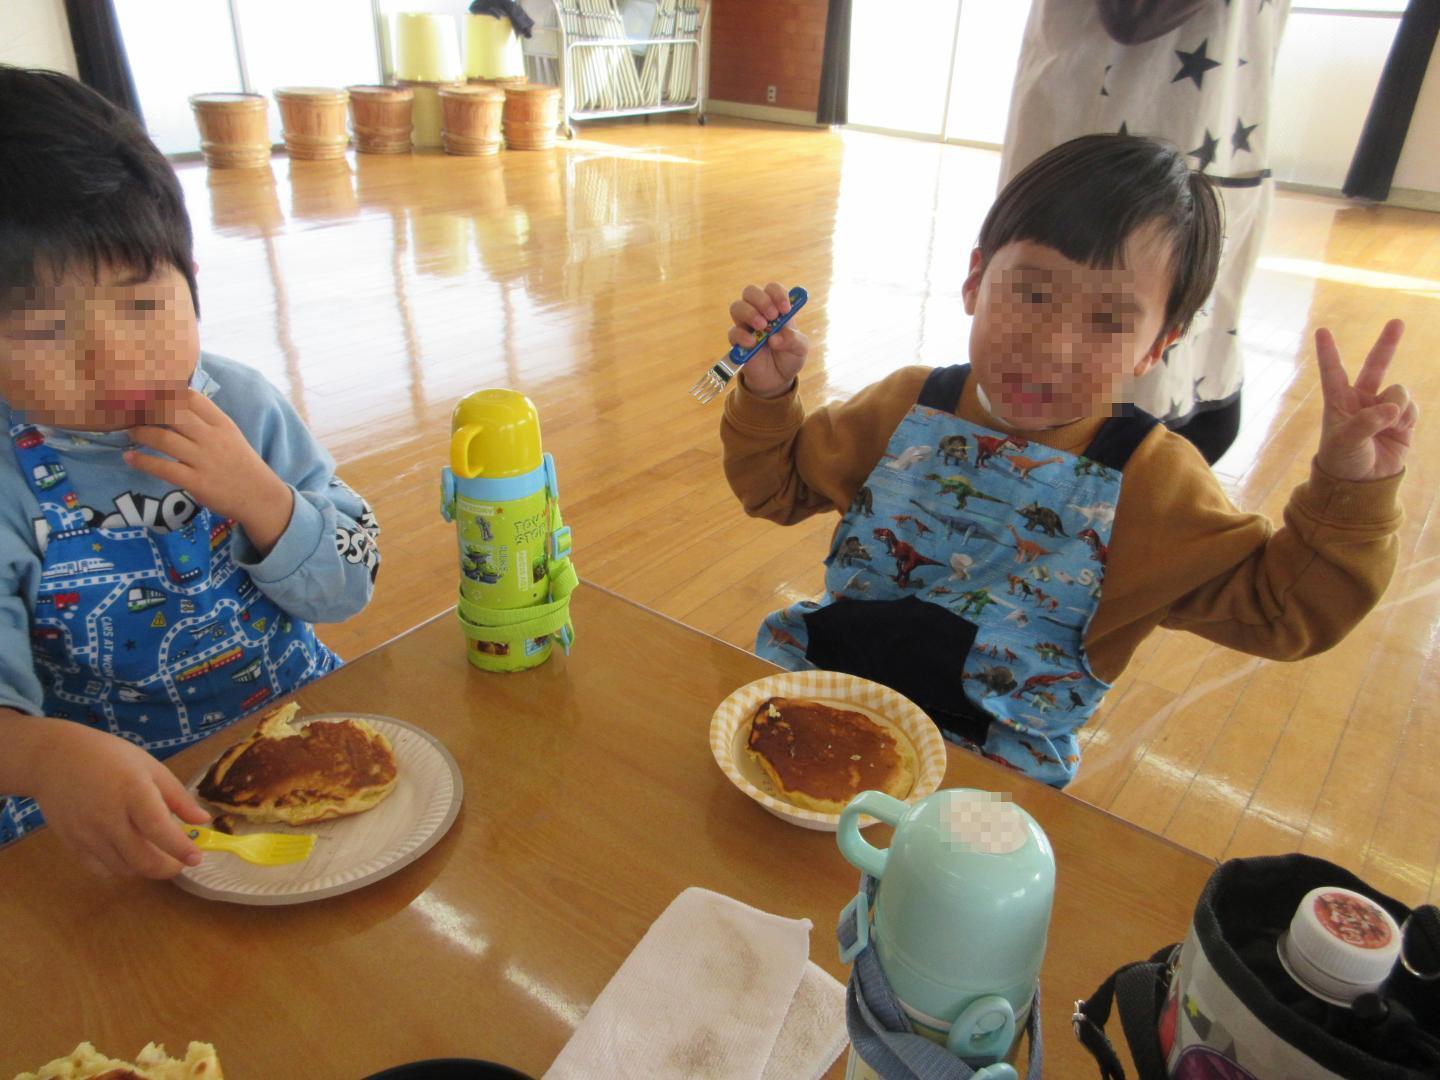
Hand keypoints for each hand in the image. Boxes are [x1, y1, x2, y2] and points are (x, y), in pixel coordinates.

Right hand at [30, 722, 210, 878]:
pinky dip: (120, 869)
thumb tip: (203, 820)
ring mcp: (87, 834)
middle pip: (142, 860)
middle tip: (180, 862)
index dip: (181, 849)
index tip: (197, 858)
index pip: (160, 830)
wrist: (55, 758)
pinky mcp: (72, 844)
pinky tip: (129, 856)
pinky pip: (100, 870)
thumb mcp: (151, 767)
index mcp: (133, 792)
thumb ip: (178, 797)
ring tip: (157, 855)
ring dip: (145, 869)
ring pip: (123, 869)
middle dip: (168, 868)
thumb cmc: (109, 757)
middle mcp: (109, 817)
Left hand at [125, 390, 293, 554]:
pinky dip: (142, 461)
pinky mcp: (197, 482)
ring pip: (164, 438)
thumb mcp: (231, 436)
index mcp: (222, 424)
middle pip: (173, 413)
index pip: (191, 397)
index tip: (149, 393)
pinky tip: (129, 458)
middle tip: (131, 411)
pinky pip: (163, 468)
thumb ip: (207, 422)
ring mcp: (204, 460)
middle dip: (148, 410)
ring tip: (130, 432)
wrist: (260, 497)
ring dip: (140, 433)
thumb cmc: (242, 466)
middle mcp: (212, 438)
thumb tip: (176, 406)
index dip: (166, 392)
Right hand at [728, 282, 808, 398]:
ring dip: (750, 313)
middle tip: (772, 316)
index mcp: (776, 309)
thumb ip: (793, 339)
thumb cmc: (789, 357)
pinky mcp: (737, 342)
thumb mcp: (800, 348)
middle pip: (750, 291)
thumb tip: (775, 337)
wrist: (777, 380)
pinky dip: (742, 336)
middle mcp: (759, 313)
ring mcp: (746, 326)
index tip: (785, 309)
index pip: (772, 289)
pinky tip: (753, 343)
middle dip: (762, 300)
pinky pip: (733, 332)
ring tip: (762, 327)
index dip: (777, 294)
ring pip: (737, 306)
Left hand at [1314, 319, 1415, 481]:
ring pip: (1398, 391)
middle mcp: (1361, 400)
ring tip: (1387, 424)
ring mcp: (1383, 408)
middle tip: (1397, 321)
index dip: (1329, 352)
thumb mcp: (1346, 442)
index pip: (1333, 372)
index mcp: (1338, 402)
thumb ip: (1367, 422)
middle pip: (1376, 366)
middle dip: (1387, 344)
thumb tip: (1393, 408)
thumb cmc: (1343, 461)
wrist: (1362, 484)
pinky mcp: (1402, 419)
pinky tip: (1398, 430)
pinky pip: (1410, 407)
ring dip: (1396, 405)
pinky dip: (1407, 417)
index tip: (1322, 330)